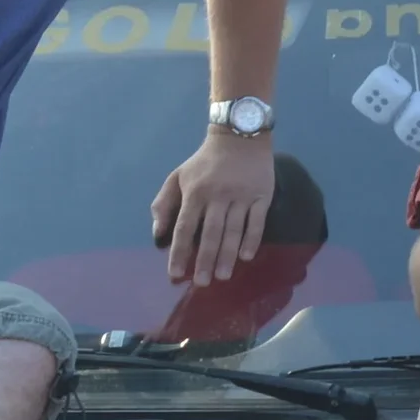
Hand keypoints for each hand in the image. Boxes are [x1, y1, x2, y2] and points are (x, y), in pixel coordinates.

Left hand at [153, 130, 276, 285]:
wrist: (239, 137)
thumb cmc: (205, 162)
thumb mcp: (178, 176)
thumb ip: (164, 203)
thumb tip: (157, 233)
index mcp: (195, 192)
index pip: (184, 227)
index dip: (179, 252)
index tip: (175, 274)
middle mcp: (217, 196)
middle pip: (210, 233)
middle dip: (204, 260)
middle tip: (201, 283)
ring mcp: (241, 196)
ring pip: (233, 231)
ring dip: (227, 256)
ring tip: (223, 277)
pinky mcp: (261, 196)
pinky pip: (257, 222)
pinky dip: (252, 240)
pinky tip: (246, 257)